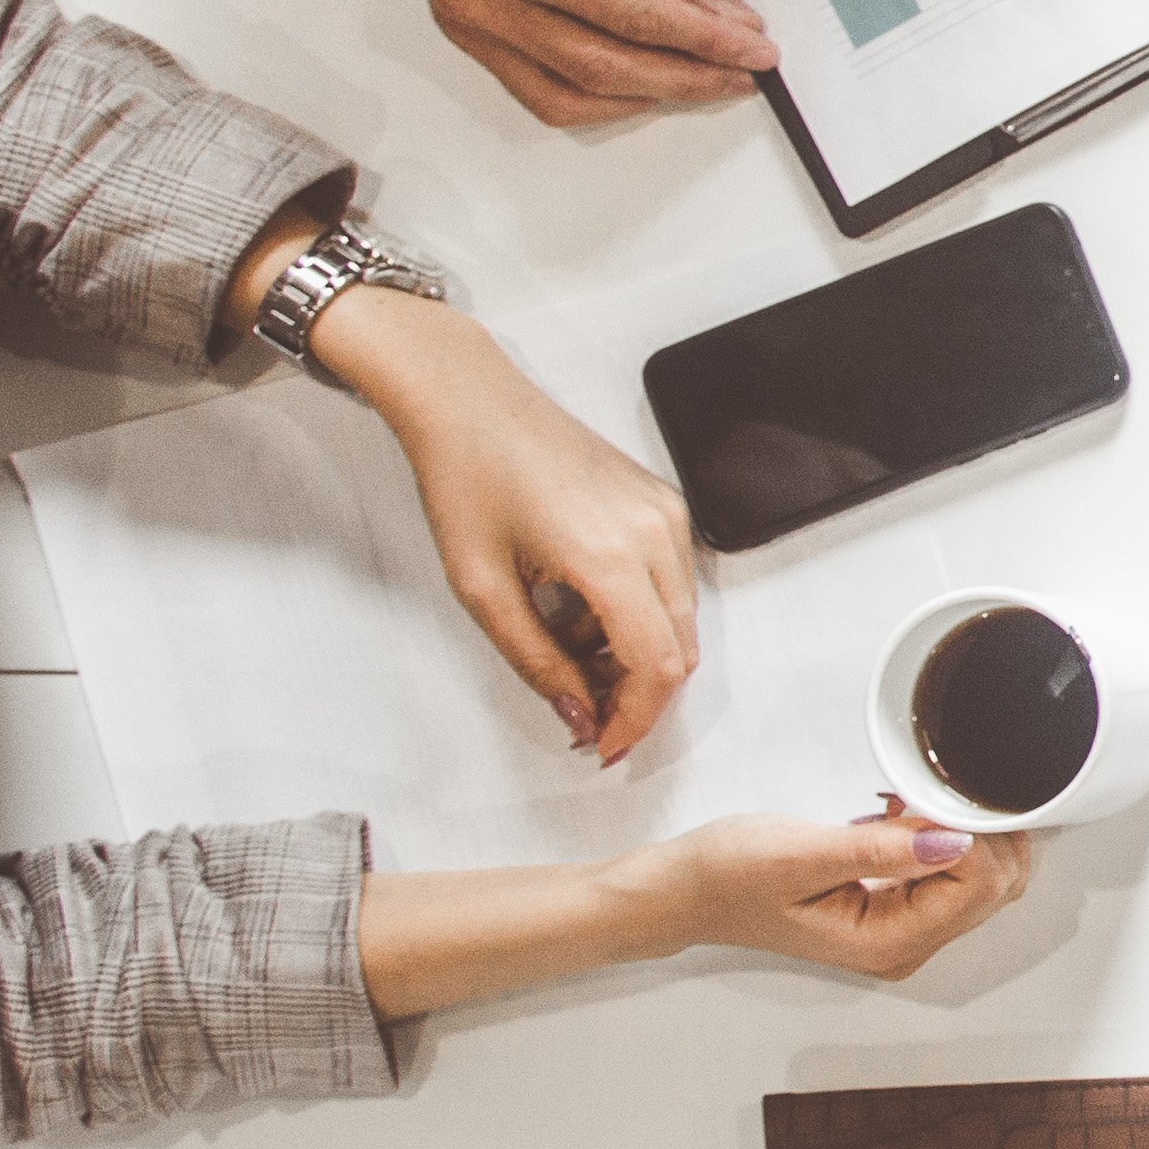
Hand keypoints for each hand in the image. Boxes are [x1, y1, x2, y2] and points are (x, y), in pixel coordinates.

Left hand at [288, 276, 695, 756]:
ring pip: (680, 620)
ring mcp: (667, 513)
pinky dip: (639, 616)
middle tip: (586, 717)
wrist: (471, 404)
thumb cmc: (467, 478)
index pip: (655, 665)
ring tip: (570, 657)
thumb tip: (577, 715)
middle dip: (636, 696)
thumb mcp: (483, 589)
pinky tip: (585, 613)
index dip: (635, 719)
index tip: (604, 745)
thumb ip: (536, 662)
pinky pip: (672, 582)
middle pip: (679, 649)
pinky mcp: (664, 503)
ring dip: (635, 657)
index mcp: (610, 554)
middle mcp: (655, 532)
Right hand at [291, 0, 778, 125]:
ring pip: (567, 97)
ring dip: (642, 98)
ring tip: (699, 80)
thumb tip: (722, 14)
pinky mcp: (462, 30)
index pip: (635, 20)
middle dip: (684, 78)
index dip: (705, 41)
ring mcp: (465, 23)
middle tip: (739, 73)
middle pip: (603, 69)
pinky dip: (593, 95)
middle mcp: (482, 2)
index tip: (753, 50)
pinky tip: (637, 81)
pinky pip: (533, 89)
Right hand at [628, 805, 1033, 981]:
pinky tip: (907, 815)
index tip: (939, 793)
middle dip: (982, 832)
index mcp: (887, 944)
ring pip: (983, 881)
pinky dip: (948, 838)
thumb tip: (954, 842)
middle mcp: (905, 947)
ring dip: (966, 832)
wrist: (686, 892)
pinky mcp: (898, 910)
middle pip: (993, 889)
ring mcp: (905, 931)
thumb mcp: (801, 853)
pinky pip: (954, 875)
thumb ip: (882, 850)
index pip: (975, 888)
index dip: (973, 833)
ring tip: (913, 801)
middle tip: (934, 789)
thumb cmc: (728, 876)